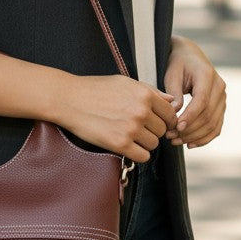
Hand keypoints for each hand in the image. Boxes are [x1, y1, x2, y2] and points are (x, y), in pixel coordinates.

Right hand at [55, 74, 179, 162]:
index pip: (170, 114)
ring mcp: (131, 128)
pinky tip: (126, 145)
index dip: (164, 119)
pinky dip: (136, 154)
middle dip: (152, 131)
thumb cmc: (95, 89)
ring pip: (153, 144)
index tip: (154, 122)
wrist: (69, 99)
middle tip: (135, 127)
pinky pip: (142, 156)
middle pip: (162, 130)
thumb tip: (172, 101)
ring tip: (128, 135)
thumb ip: (150, 91)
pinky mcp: (120, 144)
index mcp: (145, 94)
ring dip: (143, 142)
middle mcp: (141, 111)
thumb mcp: (124, 82)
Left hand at [163, 36, 225, 147]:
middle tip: (170, 137)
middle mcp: (219, 87)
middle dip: (189, 129)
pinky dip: (205, 138)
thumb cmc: (177, 63)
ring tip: (176, 141)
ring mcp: (222, 98)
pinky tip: (190, 144)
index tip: (176, 127)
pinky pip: (216, 126)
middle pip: (208, 115)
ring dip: (195, 136)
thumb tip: (174, 114)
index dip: (190, 117)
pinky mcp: (221, 107)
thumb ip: (174, 93)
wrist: (189, 56)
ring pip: (213, 124)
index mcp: (207, 76)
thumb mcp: (171, 74)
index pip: (202, 101)